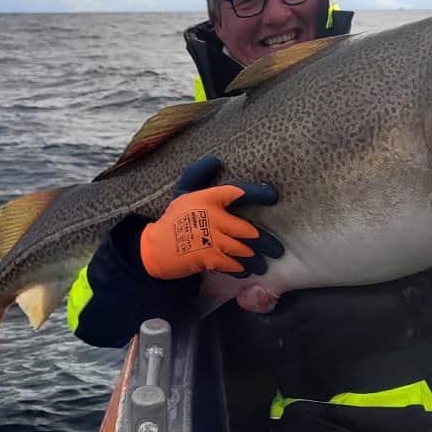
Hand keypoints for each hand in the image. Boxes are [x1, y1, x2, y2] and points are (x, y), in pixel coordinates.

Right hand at [140, 156, 283, 279]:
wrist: (154, 247)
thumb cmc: (173, 218)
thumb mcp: (183, 192)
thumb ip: (197, 174)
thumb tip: (214, 160)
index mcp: (207, 198)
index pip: (237, 192)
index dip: (257, 193)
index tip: (272, 196)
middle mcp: (212, 218)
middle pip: (247, 230)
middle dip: (266, 242)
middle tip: (277, 250)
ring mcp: (210, 240)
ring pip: (242, 250)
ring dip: (255, 259)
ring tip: (264, 264)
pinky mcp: (207, 259)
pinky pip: (231, 264)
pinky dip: (240, 269)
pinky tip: (246, 271)